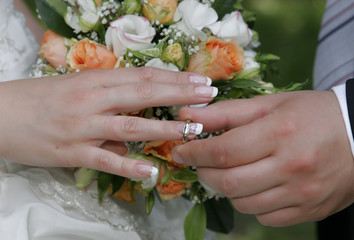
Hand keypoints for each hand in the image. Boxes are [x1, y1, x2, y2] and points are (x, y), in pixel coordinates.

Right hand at [0, 67, 215, 178]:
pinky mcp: (71, 152)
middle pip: (143, 95)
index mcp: (94, 80)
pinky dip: (129, 167)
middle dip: (179, 94)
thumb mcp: (76, 89)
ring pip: (130, 127)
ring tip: (193, 129)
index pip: (142, 77)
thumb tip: (134, 127)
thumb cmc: (39, 99)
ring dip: (164, 129)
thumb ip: (108, 103)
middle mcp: (92, 100)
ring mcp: (83, 127)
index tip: (198, 81)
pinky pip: (105, 161)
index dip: (173, 78)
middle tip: (209, 95)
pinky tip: (151, 172)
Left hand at [172, 90, 353, 225]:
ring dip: (227, 188)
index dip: (195, 152)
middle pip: (228, 182)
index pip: (223, 151)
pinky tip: (258, 186)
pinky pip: (265, 218)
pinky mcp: (308, 210)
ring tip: (233, 170)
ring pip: (243, 203)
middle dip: (204, 173)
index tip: (180, 150)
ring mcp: (301, 194)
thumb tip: (187, 116)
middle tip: (201, 162)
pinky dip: (252, 203)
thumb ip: (226, 112)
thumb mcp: (270, 104)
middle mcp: (291, 167)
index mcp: (280, 133)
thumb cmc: (313, 115)